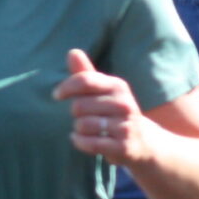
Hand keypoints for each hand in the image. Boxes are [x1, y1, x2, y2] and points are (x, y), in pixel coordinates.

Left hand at [56, 48, 159, 167]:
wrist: (141, 141)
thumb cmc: (113, 112)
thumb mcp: (102, 91)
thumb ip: (85, 74)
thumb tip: (72, 52)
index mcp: (118, 86)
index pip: (85, 80)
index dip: (66, 88)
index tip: (57, 95)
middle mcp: (124, 104)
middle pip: (79, 106)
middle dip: (75, 113)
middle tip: (83, 117)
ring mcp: (125, 126)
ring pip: (83, 125)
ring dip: (78, 129)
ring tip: (87, 129)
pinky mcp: (123, 146)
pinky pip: (90, 143)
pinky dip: (79, 142)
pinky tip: (80, 139)